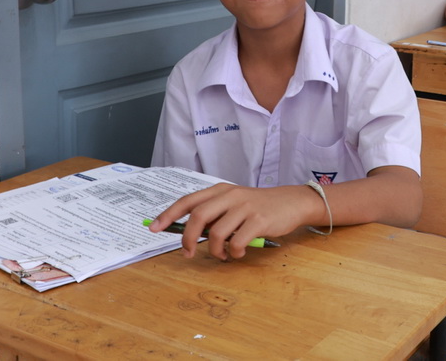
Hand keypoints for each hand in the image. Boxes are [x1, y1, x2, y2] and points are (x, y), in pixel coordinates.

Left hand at [148, 183, 321, 259]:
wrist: (291, 202)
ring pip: (217, 234)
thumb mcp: (234, 203)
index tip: (154, 227)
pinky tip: (239, 253)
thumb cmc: (259, 206)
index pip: (188, 201)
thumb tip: (191, 233)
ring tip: (222, 255)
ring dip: (215, 251)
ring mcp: (244, 207)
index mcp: (220, 190)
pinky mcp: (258, 221)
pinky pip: (237, 243)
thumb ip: (214, 213)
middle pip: (198, 217)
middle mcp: (230, 195)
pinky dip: (234, 253)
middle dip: (188, 239)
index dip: (168, 215)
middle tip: (188, 253)